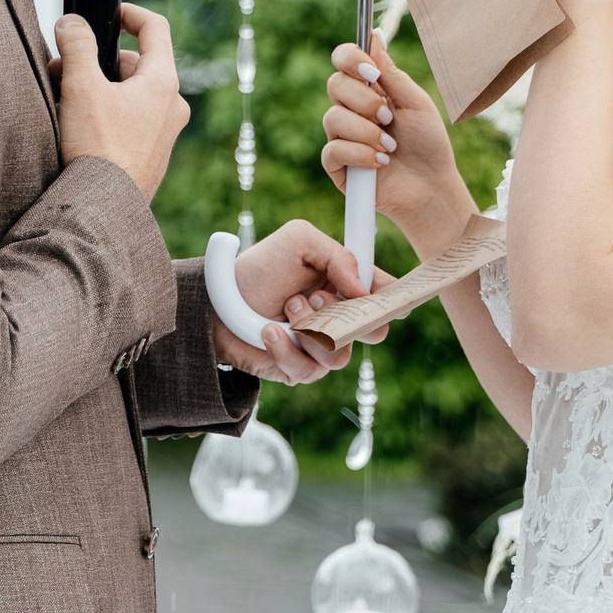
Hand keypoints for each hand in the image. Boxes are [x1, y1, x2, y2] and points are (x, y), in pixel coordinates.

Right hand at [55, 2, 190, 198]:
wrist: (104, 208)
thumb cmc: (97, 148)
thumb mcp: (81, 87)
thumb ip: (76, 46)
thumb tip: (71, 23)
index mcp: (163, 82)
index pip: (155, 28)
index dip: (130, 13)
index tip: (109, 14)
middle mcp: (172, 106)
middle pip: (137, 64)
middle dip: (99, 61)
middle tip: (65, 68)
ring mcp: (165, 133)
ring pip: (132, 94)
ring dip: (101, 89)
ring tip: (66, 102)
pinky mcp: (152, 155)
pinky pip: (132, 121)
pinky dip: (108, 114)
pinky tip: (80, 127)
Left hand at [206, 219, 378, 382]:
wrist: (218, 300)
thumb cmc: (260, 267)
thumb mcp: (298, 241)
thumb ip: (338, 256)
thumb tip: (364, 291)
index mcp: (347, 285)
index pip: (387, 297)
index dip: (395, 299)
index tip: (384, 296)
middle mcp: (339, 317)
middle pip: (375, 332)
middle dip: (350, 316)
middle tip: (319, 297)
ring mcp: (321, 346)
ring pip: (340, 355)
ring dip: (311, 329)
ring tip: (287, 307)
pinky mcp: (299, 368)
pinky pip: (309, 371)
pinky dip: (287, 349)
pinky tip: (269, 331)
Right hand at [320, 37, 477, 254]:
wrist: (431, 187)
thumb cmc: (428, 144)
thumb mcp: (416, 103)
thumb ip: (392, 73)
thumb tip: (373, 36)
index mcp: (369, 90)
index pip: (343, 60)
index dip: (349, 58)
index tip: (370, 71)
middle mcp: (351, 109)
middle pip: (335, 85)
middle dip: (364, 101)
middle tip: (389, 117)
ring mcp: (341, 137)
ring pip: (332, 118)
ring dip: (366, 131)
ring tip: (390, 145)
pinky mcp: (337, 165)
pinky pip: (333, 150)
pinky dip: (359, 154)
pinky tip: (380, 162)